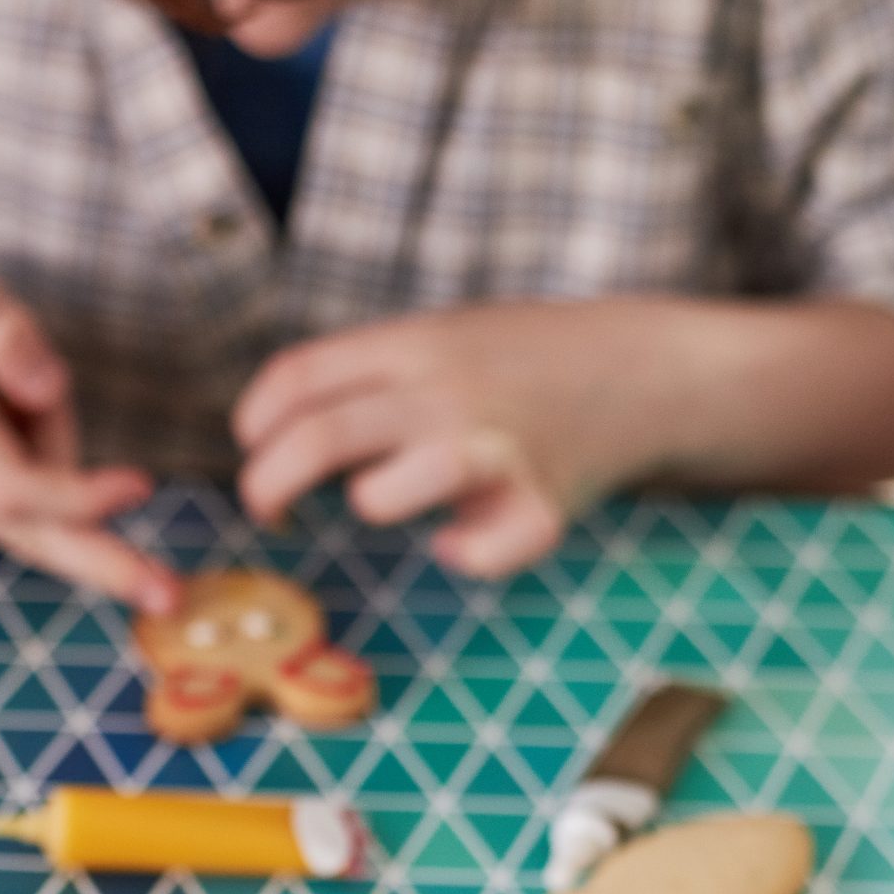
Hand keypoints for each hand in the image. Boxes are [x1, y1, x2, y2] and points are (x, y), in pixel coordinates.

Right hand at [0, 252, 176, 610]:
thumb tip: (49, 391)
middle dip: (104, 566)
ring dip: (49, 461)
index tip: (139, 484)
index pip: (11, 485)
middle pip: (25, 536)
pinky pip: (6, 511)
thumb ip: (5, 329)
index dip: (79, 496)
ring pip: (26, 513)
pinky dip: (23, 472)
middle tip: (169, 595)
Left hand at [234, 302, 649, 577]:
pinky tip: (460, 542)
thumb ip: (366, 372)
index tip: (252, 451)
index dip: (255, 423)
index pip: (299, 378)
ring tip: (381, 500)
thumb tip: (271, 426)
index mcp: (413, 346)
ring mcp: (492, 448)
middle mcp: (445, 392)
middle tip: (266, 511)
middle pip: (320, 438)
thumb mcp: (440, 337)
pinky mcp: (539, 506)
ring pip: (385, 492)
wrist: (641, 366)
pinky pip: (480, 553)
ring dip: (369, 502)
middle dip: (267, 484)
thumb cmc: (521, 364)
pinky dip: (461, 556)